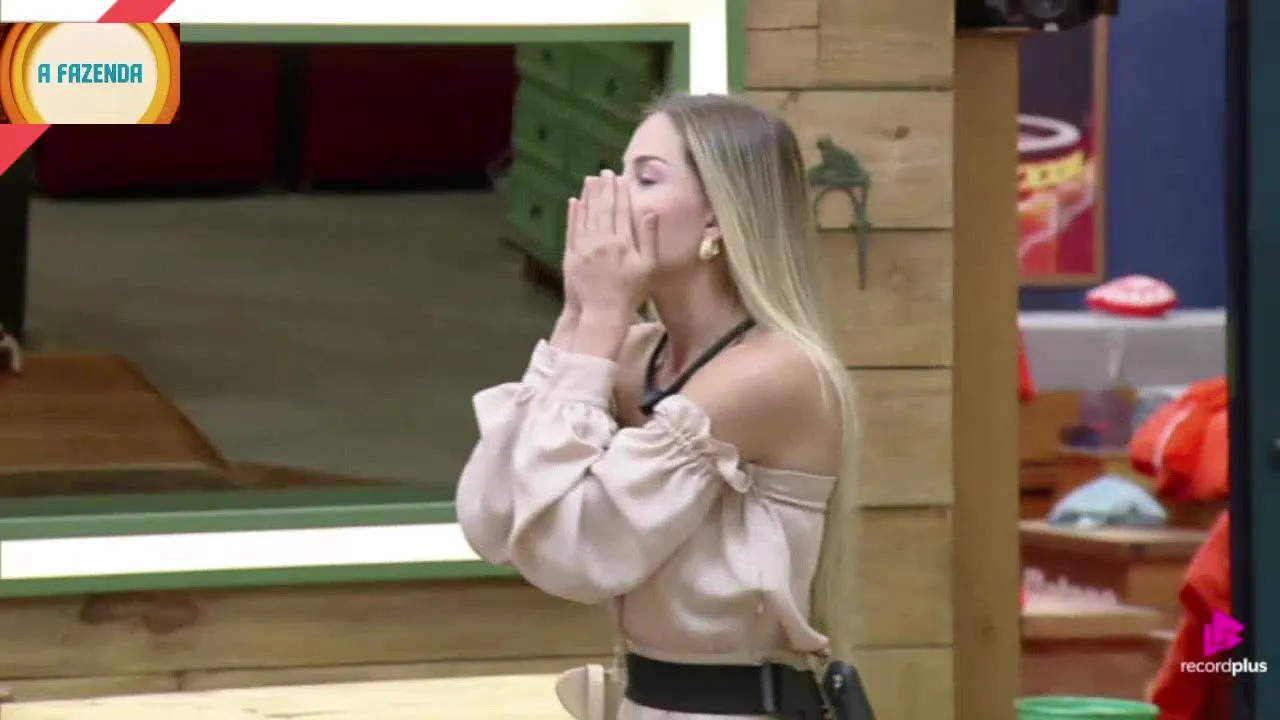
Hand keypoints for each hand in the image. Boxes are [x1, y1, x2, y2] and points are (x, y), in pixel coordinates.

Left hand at [564, 171, 656, 318]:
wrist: (602, 313)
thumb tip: (650, 212)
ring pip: (586, 215)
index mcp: (622, 242)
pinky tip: (574, 202)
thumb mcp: (648, 267)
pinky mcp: (571, 255)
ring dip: (588, 196)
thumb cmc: (630, 293)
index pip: (621, 211)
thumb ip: (649, 238)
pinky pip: (572, 229)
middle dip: (604, 188)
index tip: (619, 178)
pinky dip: (573, 214)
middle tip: (604, 171)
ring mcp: (583, 247)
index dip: (620, 193)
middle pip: (603, 208)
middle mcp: (601, 240)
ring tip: (590, 180)